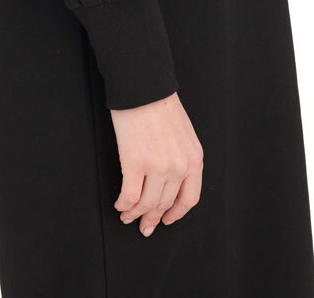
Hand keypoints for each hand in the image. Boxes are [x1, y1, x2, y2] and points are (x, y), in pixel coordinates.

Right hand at [110, 91, 202, 236]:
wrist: (143, 86)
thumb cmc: (160, 104)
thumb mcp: (183, 133)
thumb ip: (181, 156)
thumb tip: (169, 178)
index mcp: (193, 158)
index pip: (189, 198)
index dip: (176, 213)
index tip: (167, 220)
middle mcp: (179, 167)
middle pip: (165, 203)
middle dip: (153, 218)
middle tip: (144, 226)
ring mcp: (158, 167)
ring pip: (147, 204)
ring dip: (135, 214)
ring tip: (127, 216)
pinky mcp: (135, 163)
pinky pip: (130, 195)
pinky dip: (124, 204)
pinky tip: (120, 204)